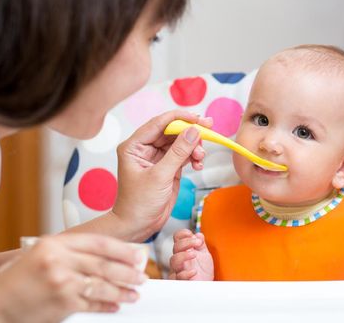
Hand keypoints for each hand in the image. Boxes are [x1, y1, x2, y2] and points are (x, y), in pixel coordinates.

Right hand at [0, 234, 146, 321]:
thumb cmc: (17, 278)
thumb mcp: (42, 253)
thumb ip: (71, 251)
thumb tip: (105, 254)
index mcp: (56, 243)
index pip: (99, 242)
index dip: (122, 249)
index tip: (137, 254)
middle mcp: (60, 260)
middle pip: (104, 265)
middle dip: (128, 271)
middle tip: (142, 275)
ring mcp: (61, 283)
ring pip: (102, 285)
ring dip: (122, 290)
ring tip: (134, 293)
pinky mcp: (62, 304)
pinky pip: (91, 304)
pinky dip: (106, 305)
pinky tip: (115, 305)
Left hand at [112, 111, 211, 241]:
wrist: (139, 226)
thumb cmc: (139, 203)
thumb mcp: (160, 176)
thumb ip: (178, 152)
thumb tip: (193, 131)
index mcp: (134, 146)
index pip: (158, 123)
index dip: (179, 118)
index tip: (197, 118)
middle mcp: (145, 148)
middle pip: (171, 131)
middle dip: (190, 131)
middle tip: (208, 128)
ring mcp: (158, 157)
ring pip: (180, 142)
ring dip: (194, 147)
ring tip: (200, 157)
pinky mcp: (168, 167)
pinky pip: (184, 154)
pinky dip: (193, 157)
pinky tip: (198, 164)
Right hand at [169, 229, 213, 280]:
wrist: (206, 287)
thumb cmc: (203, 272)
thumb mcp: (205, 255)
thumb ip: (201, 245)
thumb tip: (198, 234)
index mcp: (184, 250)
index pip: (177, 238)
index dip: (182, 234)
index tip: (191, 234)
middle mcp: (179, 259)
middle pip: (176, 247)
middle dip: (187, 242)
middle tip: (198, 243)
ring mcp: (178, 270)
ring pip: (173, 260)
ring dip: (184, 255)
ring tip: (194, 255)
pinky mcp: (180, 282)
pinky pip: (178, 277)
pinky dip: (186, 273)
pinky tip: (194, 272)